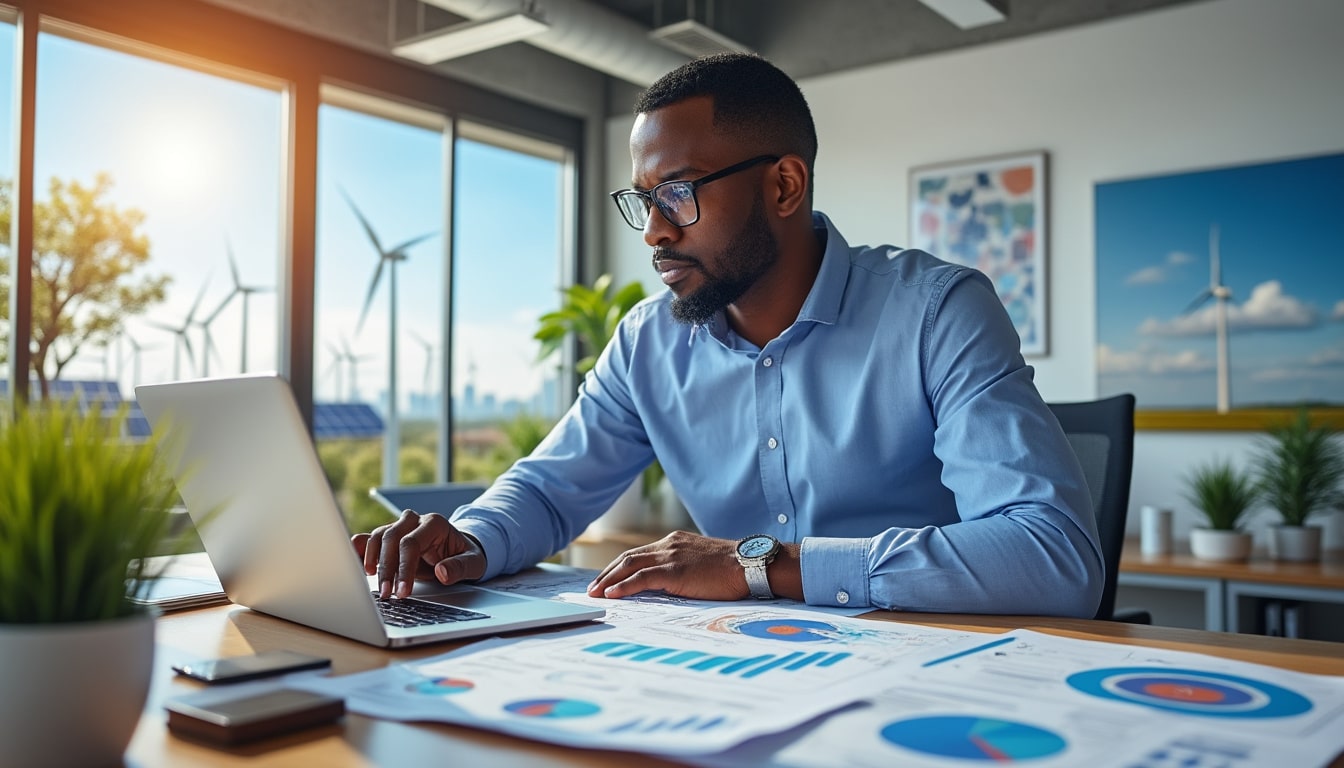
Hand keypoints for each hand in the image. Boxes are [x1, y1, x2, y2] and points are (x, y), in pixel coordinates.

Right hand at [351, 510, 485, 598]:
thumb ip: (460, 567)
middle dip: (387, 568)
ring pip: (378, 537)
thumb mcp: (474, 563)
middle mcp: (414, 520)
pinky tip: (356, 565)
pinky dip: (361, 551)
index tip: (402, 591)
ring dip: (372, 561)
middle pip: (391, 538)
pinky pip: (370, 539)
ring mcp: (400, 526)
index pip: (411, 543)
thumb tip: (442, 572)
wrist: (460, 550)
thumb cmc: (465, 556)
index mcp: (434, 524)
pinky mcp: (389, 536)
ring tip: (373, 585)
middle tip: (386, 594)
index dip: (404, 568)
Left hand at [586, 531, 749, 600]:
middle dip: (607, 573)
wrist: (750, 564)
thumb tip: (669, 585)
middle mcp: (668, 544)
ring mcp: (671, 556)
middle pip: (627, 558)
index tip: (606, 579)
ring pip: (629, 566)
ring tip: (595, 593)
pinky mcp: (675, 571)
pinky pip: (641, 578)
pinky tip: (612, 594)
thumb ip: (682, 568)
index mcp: (674, 541)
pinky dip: (623, 586)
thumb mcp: (701, 563)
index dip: (618, 567)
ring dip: (609, 580)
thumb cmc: (732, 569)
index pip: (638, 553)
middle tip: (592, 588)